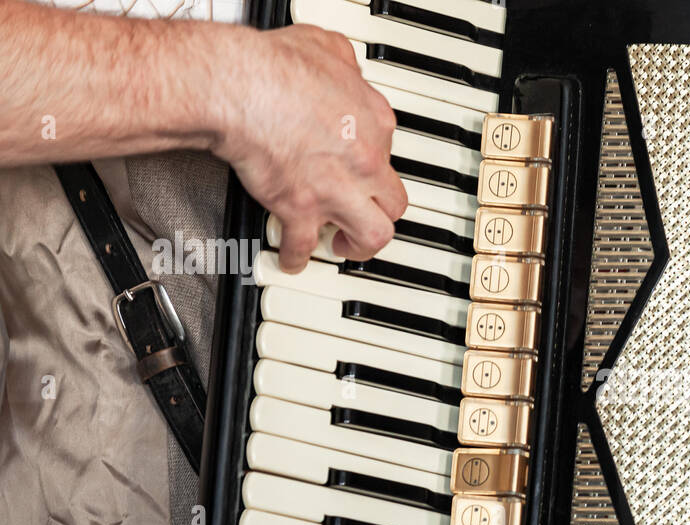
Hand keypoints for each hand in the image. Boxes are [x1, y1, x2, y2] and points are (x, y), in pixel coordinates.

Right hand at [214, 24, 406, 271]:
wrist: (241, 89)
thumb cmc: (276, 67)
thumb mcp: (326, 47)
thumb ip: (343, 61)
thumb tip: (342, 65)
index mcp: (375, 123)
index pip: (389, 151)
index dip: (373, 161)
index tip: (359, 166)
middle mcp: (365, 161)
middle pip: (394, 201)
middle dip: (382, 211)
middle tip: (366, 213)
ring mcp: (337, 189)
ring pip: (374, 235)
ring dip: (361, 246)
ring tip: (345, 246)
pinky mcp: (302, 208)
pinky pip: (304, 246)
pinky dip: (296, 257)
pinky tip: (291, 259)